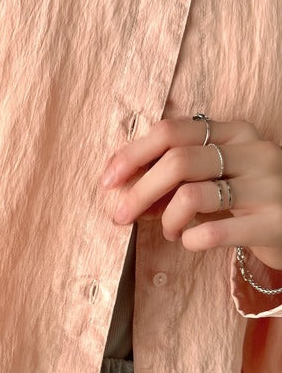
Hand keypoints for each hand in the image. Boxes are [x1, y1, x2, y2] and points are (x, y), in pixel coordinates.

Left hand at [99, 116, 281, 270]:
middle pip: (177, 162)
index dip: (132, 155)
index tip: (108, 181)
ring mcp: (268, 186)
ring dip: (167, 220)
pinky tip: (189, 241)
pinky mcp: (274, 222)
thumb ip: (176, 173)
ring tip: (170, 231)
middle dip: (139, 192)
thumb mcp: (217, 174)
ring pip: (191, 196)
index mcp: (235, 132)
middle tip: (121, 216)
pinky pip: (213, 231)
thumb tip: (123, 185)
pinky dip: (189, 239)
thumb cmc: (248, 198)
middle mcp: (254, 151)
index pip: (171, 131)